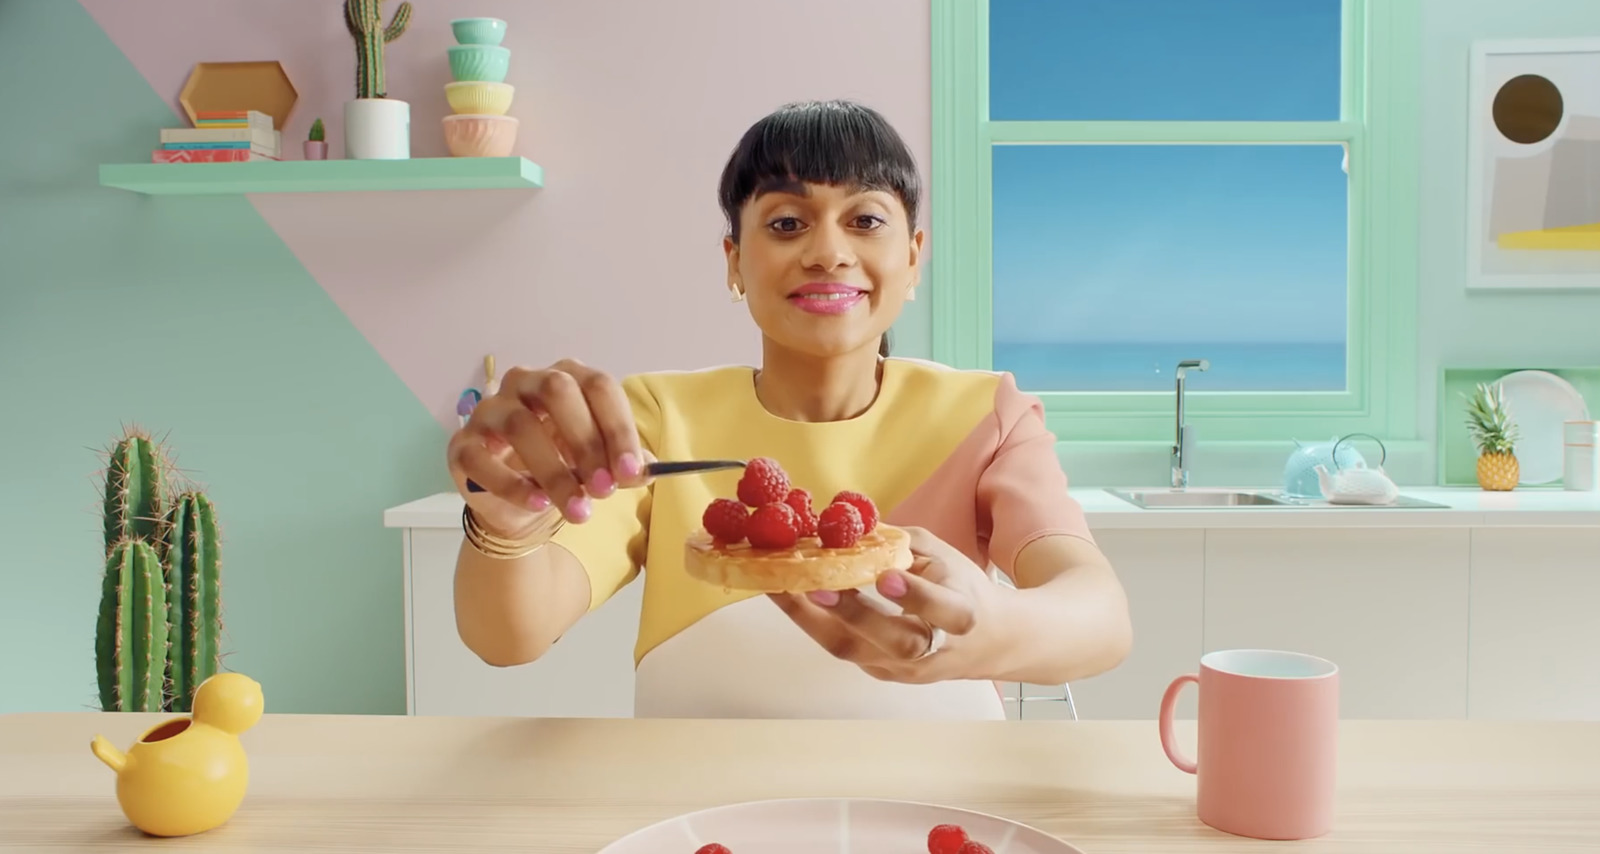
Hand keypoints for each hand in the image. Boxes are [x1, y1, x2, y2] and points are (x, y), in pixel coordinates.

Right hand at [447, 359, 647, 534]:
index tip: (632, 472)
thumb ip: (623, 466)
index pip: (598, 385)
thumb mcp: (600, 465)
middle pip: (557, 391)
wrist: (519, 501)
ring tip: (579, 510)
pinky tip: (538, 504)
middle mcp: (526, 382)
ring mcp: (490, 410)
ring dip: (555, 472)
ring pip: (520, 425)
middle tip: (605, 490)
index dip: (618, 428)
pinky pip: (483, 459)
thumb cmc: (564, 467)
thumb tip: (645, 471)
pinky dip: (513, 485)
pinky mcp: (463, 444)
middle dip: (586, 442)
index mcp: (567, 378)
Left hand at [768, 527, 1009, 683]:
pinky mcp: (882, 673)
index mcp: (962, 615)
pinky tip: (789, 600)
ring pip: (857, 652)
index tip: (886, 576)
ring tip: (780, 588)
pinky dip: (814, 625)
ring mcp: (905, 668)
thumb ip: (900, 544)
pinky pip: (845, 649)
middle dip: (853, 614)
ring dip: (813, 620)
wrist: (987, 641)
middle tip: (814, 588)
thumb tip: (848, 523)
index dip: (915, 596)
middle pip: (894, 642)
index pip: (944, 611)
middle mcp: (934, 650)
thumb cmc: (961, 588)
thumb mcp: (943, 556)